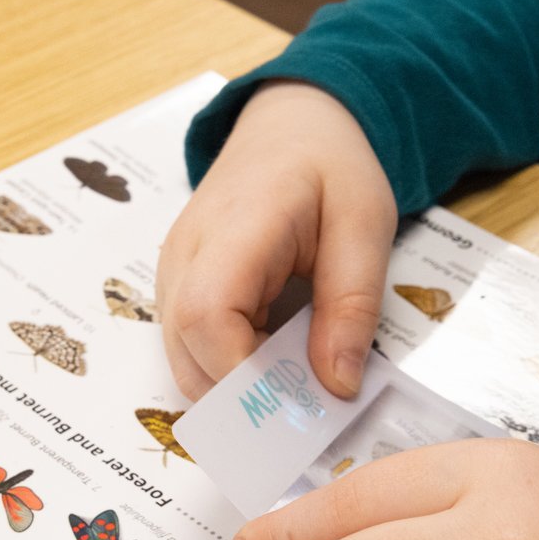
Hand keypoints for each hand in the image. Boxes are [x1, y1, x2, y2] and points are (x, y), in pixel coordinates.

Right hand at [158, 81, 396, 400]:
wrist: (291, 124)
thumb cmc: (330, 167)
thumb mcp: (365, 227)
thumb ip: (352, 307)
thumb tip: (335, 386)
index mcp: (236, 225)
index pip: (207, 315)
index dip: (242, 375)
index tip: (294, 408)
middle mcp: (186, 252)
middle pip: (185, 349)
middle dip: (240, 398)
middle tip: (300, 414)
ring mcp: (173, 270)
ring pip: (180, 357)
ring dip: (231, 390)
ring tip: (288, 391)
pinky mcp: (178, 286)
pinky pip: (187, 346)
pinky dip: (224, 370)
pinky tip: (268, 368)